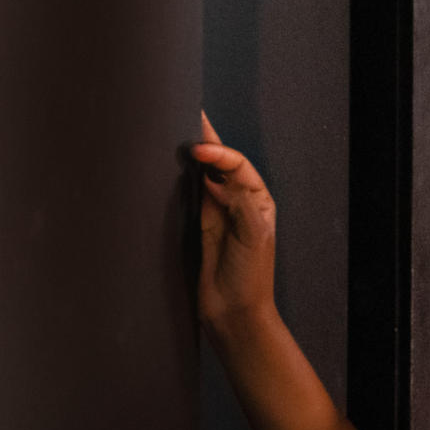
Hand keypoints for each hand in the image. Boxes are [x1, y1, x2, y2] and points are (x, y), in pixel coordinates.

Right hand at [190, 112, 276, 334]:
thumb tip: (218, 176)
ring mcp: (218, 213)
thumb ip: (239, 203)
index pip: (237, 166)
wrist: (234, 313)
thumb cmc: (250, 277)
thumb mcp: (253, 236)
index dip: (219, 154)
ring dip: (192, 157)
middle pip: (221, 164)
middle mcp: (239, 203)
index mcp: (259, 201)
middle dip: (207, 142)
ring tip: (178, 131)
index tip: (198, 149)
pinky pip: (189, 195)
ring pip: (203, 176)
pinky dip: (180, 180)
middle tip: (189, 116)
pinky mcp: (199, 226)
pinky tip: (170, 166)